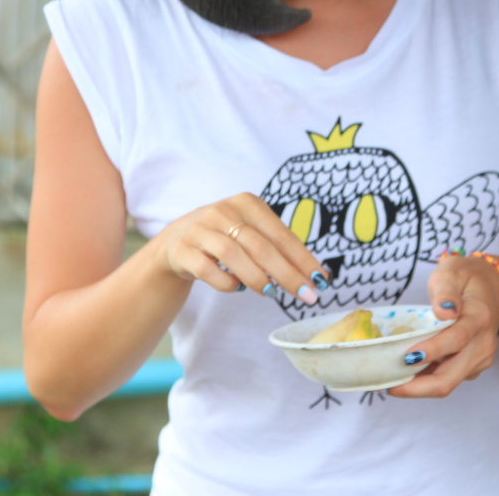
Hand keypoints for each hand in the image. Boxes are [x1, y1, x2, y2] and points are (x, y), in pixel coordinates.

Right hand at [149, 192, 329, 302]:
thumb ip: (278, 248)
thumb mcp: (251, 232)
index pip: (282, 235)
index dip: (303, 259)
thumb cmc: (225, 237)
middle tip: (306, 295)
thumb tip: (315, 275)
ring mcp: (200, 229)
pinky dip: (226, 282)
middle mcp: (224, 211)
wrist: (177, 240)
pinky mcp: (182, 249)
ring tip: (271, 294)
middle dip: (287, 274)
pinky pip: (207, 269)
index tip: (320, 280)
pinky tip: (237, 289)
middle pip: (261, 246)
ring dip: (257, 278)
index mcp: (248, 203)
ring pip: (234, 255)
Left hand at [388, 252, 498, 397]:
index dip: (432, 351)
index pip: (456, 340)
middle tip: (387, 384)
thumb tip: (444, 312)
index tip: (406, 357)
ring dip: (418, 387)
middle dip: (417, 387)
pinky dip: (426, 381)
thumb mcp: (452, 272)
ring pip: (447, 383)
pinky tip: (407, 373)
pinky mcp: (474, 367)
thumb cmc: (466, 278)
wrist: (491, 288)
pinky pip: (448, 380)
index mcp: (479, 318)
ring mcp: (481, 359)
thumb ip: (445, 291)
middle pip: (450, 377)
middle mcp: (483, 344)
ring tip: (390, 380)